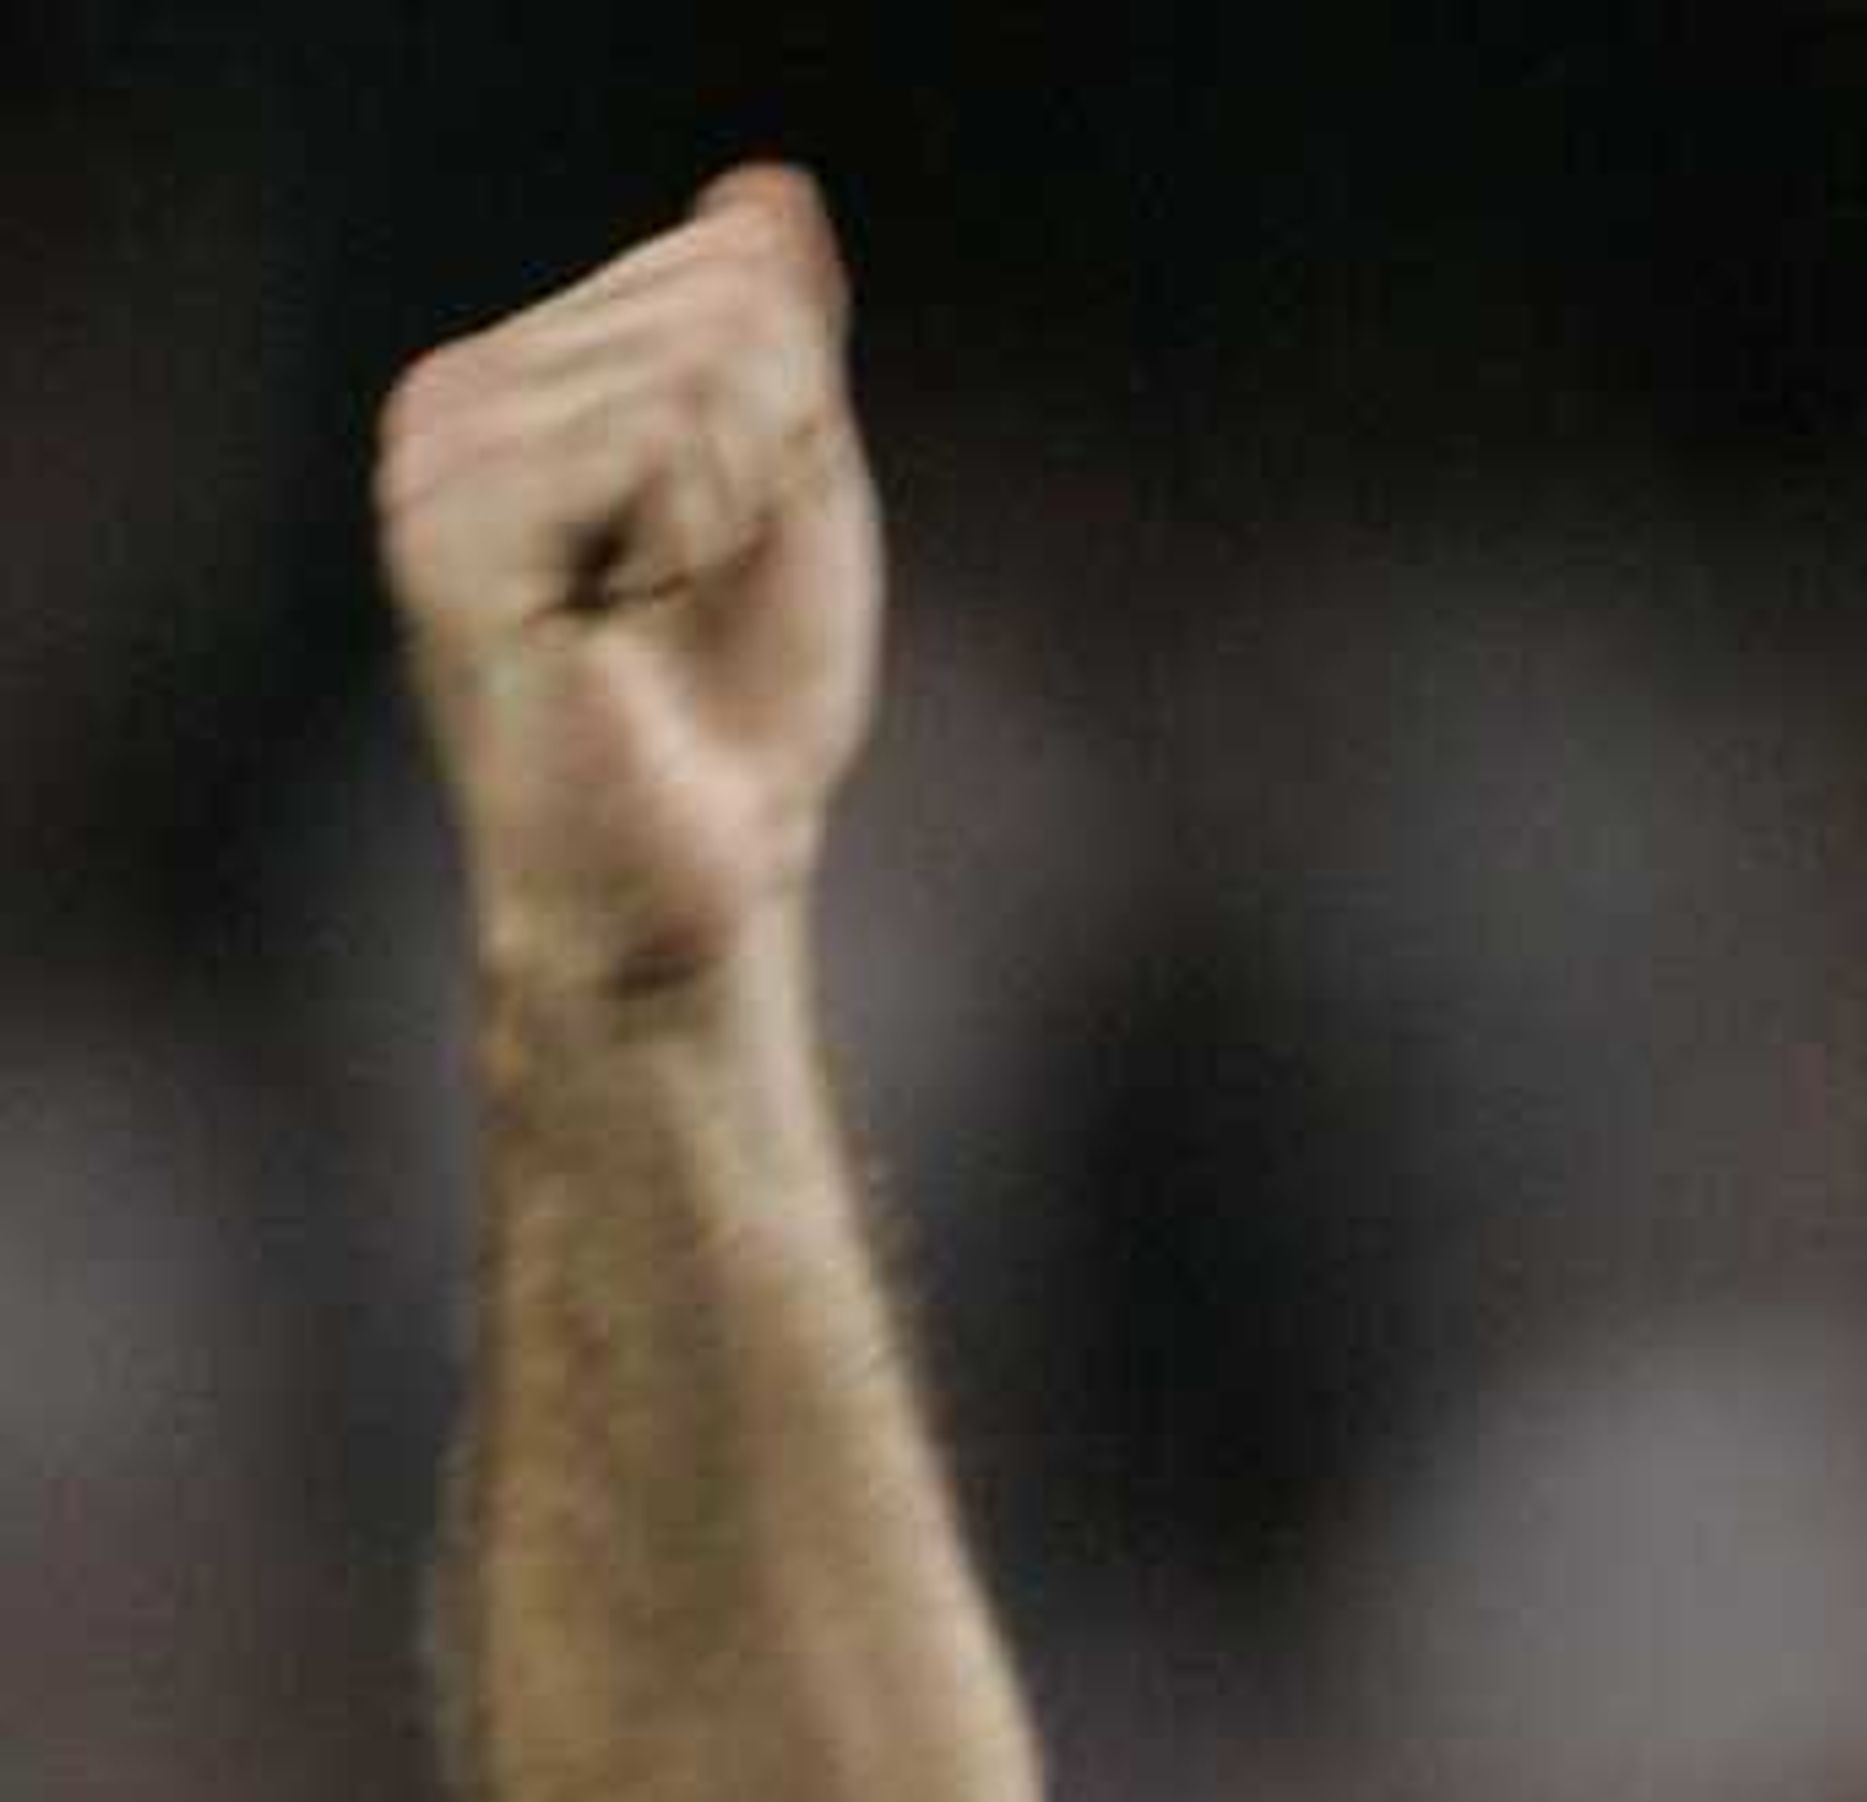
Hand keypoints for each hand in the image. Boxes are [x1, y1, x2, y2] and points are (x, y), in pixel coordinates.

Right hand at [376, 165, 882, 1008]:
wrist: (684, 902)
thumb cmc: (737, 728)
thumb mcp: (789, 501)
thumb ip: (782, 347)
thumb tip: (768, 198)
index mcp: (516, 384)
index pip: (728, 265)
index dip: (790, 416)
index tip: (730, 547)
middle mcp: (452, 403)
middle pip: (719, 296)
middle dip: (769, 456)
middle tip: (702, 596)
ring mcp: (439, 459)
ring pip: (699, 361)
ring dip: (737, 509)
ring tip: (663, 613)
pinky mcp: (457, 527)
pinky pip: (657, 433)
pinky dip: (698, 535)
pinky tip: (634, 620)